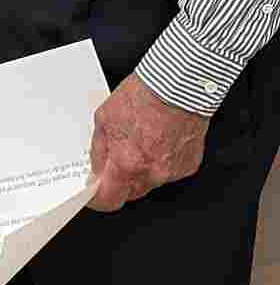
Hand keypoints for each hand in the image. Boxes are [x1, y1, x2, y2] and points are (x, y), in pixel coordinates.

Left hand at [88, 71, 209, 211]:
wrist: (178, 84)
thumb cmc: (144, 95)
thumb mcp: (104, 118)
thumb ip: (99, 149)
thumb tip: (97, 167)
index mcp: (127, 163)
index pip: (109, 199)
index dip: (99, 199)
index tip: (94, 194)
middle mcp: (152, 172)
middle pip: (130, 192)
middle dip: (120, 181)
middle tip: (116, 159)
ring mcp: (172, 171)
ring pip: (150, 182)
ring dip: (142, 170)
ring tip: (142, 141)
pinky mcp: (189, 165)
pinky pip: (169, 171)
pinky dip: (162, 161)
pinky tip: (159, 140)